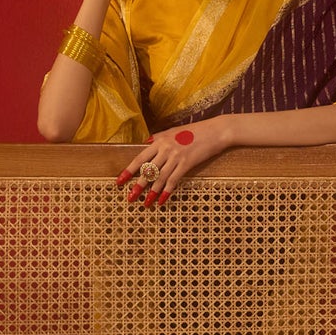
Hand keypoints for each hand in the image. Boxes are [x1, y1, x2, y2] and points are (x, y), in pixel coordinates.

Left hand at [115, 118, 231, 206]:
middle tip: (130, 198)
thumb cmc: (195, 131)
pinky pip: (174, 180)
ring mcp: (176, 156)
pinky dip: (166, 191)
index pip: (139, 158)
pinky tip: (162, 200)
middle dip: (138, 186)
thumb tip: (145, 144)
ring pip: (160, 178)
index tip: (120, 181)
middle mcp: (165, 149)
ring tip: (145, 203)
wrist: (215, 131)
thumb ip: (158, 138)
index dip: (128, 171)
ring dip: (151, 192)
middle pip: (148, 171)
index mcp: (159, 141)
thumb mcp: (173, 131)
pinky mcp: (187, 163)